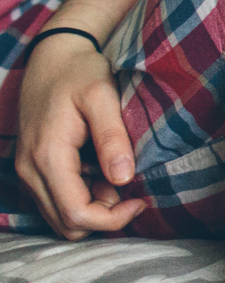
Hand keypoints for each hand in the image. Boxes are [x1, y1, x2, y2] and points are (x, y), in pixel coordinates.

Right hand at [13, 34, 141, 239]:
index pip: (76, 213)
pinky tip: (101, 171)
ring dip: (92, 208)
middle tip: (130, 188)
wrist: (53, 58)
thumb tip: (123, 178)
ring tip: (115, 174)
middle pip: (66, 224)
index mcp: (47, 156)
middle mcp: (29, 170)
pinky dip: (81, 197)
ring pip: (60, 216)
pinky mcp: (32, 168)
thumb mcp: (102, 96)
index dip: (112, 218)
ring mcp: (27, 171)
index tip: (140, 199)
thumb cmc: (80, 73)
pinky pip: (55, 201)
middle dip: (104, 216)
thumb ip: (112, 137)